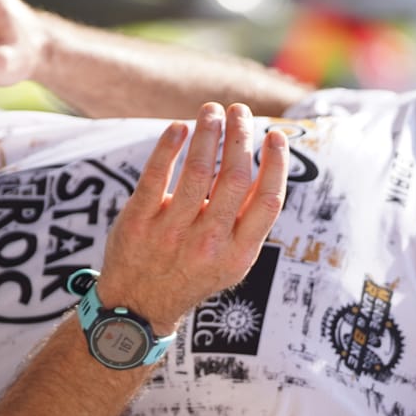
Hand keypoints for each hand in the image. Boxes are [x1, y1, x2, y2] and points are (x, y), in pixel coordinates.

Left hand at [97, 103, 287, 330]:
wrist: (139, 306)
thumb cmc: (193, 272)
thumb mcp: (231, 261)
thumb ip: (248, 221)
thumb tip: (271, 165)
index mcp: (239, 253)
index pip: (268, 201)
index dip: (277, 164)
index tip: (276, 135)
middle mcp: (208, 243)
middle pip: (235, 178)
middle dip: (241, 136)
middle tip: (240, 111)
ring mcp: (171, 233)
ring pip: (198, 170)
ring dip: (209, 132)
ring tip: (212, 110)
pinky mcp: (138, 223)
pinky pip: (156, 176)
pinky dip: (170, 146)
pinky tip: (179, 127)